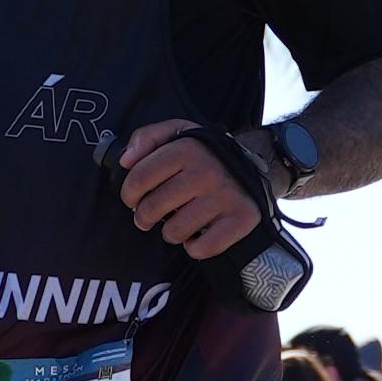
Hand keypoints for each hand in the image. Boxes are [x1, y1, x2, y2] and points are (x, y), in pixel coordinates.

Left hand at [117, 116, 257, 258]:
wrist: (255, 166)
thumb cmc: (206, 155)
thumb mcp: (177, 132)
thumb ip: (146, 137)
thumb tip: (126, 161)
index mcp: (187, 149)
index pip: (140, 177)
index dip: (129, 193)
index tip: (132, 198)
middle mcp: (207, 172)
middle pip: (153, 208)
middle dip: (143, 217)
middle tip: (149, 215)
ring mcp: (225, 197)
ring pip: (175, 232)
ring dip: (171, 232)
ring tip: (178, 221)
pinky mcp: (241, 218)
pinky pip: (202, 248)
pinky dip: (195, 247)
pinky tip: (198, 234)